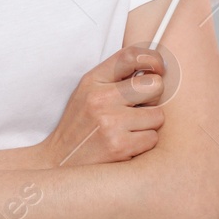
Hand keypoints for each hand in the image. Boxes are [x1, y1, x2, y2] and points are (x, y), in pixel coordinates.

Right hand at [40, 45, 167, 166]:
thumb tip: (155, 69)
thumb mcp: (87, 92)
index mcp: (92, 81)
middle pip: (154, 85)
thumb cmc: (80, 125)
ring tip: (129, 129)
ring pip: (158, 115)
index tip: (158, 68)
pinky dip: (144, 143)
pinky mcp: (120, 146)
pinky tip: (127, 144)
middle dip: (153, 98)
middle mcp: (101, 98)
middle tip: (139, 108)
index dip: (152, 58)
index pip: (129, 56)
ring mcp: (110, 122)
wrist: (59, 161)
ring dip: (148, 124)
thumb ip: (114, 78)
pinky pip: (153, 138)